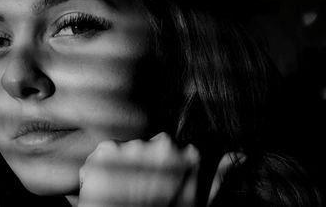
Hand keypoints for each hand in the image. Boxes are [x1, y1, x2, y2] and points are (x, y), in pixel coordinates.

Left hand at [78, 133, 244, 206]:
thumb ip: (219, 177)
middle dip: (145, 166)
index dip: (166, 171)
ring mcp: (135, 145)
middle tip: (138, 193)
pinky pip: (104, 155)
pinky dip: (103, 170)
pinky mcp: (104, 151)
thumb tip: (241, 154)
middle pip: (152, 148)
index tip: (159, 185)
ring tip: (122, 193)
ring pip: (128, 151)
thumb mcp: (199, 204)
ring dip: (124, 168)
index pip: (177, 151)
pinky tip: (108, 191)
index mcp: (189, 154)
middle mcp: (163, 142)